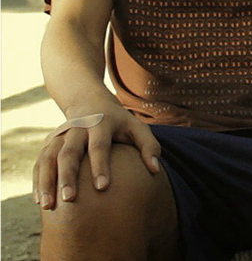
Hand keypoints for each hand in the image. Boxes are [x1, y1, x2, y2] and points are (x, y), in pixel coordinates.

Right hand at [33, 100, 160, 209]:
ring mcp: (59, 135)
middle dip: (68, 176)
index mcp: (100, 124)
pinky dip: (38, 180)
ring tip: (48, 206)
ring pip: (48, 158)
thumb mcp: (137, 127)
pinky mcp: (48, 143)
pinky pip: (40, 162)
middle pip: (69, 153)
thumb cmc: (119, 122)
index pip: (99, 146)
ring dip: (47, 181)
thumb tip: (156, 170)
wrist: (89, 101)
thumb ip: (149, 146)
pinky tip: (41, 201)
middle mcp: (76, 129)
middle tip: (69, 199)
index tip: (102, 187)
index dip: (100, 166)